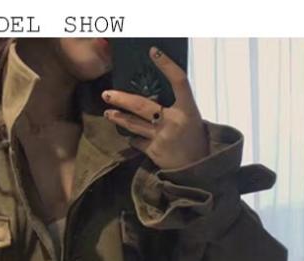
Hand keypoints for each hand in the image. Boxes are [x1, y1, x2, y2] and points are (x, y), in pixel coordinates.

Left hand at [101, 45, 210, 170]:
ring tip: (108, 113)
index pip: (179, 81)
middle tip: (107, 93)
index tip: (153, 51)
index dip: (167, 65)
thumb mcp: (190, 116)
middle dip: (122, 99)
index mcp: (188, 108)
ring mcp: (162, 137)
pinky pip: (136, 141)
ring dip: (118, 118)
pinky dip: (132, 137)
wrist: (196, 166)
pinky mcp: (154, 151)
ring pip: (133, 124)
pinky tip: (128, 134)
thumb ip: (175, 104)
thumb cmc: (192, 137)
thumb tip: (153, 90)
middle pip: (142, 105)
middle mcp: (174, 121)